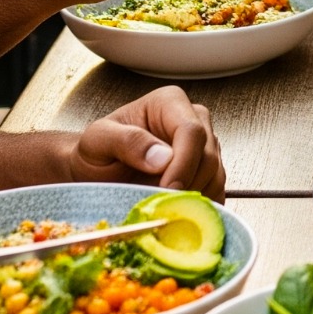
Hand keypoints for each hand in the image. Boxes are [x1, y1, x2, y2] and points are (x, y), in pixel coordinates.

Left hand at [70, 85, 224, 198]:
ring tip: (160, 205)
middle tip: (158, 204)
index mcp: (170, 102)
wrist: (98, 171)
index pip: (192, 132)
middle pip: (208, 156)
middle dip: (185, 185)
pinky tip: (175, 210)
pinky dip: (199, 207)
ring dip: (191, 198)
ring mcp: (205, 145)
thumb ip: (126, 142)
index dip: (183, 164)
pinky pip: (216, 191)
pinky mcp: (209, 170)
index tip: (166, 190)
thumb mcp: (97, 141)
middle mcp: (194, 119)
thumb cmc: (97, 152)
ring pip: (215, 176)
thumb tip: (163, 157)